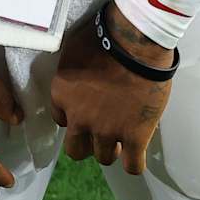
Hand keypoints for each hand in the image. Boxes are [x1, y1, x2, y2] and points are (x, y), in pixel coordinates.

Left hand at [49, 2, 173, 175]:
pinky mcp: (135, 136)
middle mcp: (79, 118)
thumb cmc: (106, 33)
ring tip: (123, 136)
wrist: (137, 40)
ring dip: (112, 149)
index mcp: (62, 94)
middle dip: (88, 143)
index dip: (74, 116)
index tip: (87, 109)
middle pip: (76, 150)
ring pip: (104, 157)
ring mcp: (107, 130)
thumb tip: (75, 67)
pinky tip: (138, 151)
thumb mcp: (74, 46)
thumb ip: (70, 67)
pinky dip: (135, 163)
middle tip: (102, 130)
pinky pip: (133, 166)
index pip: (60, 119)